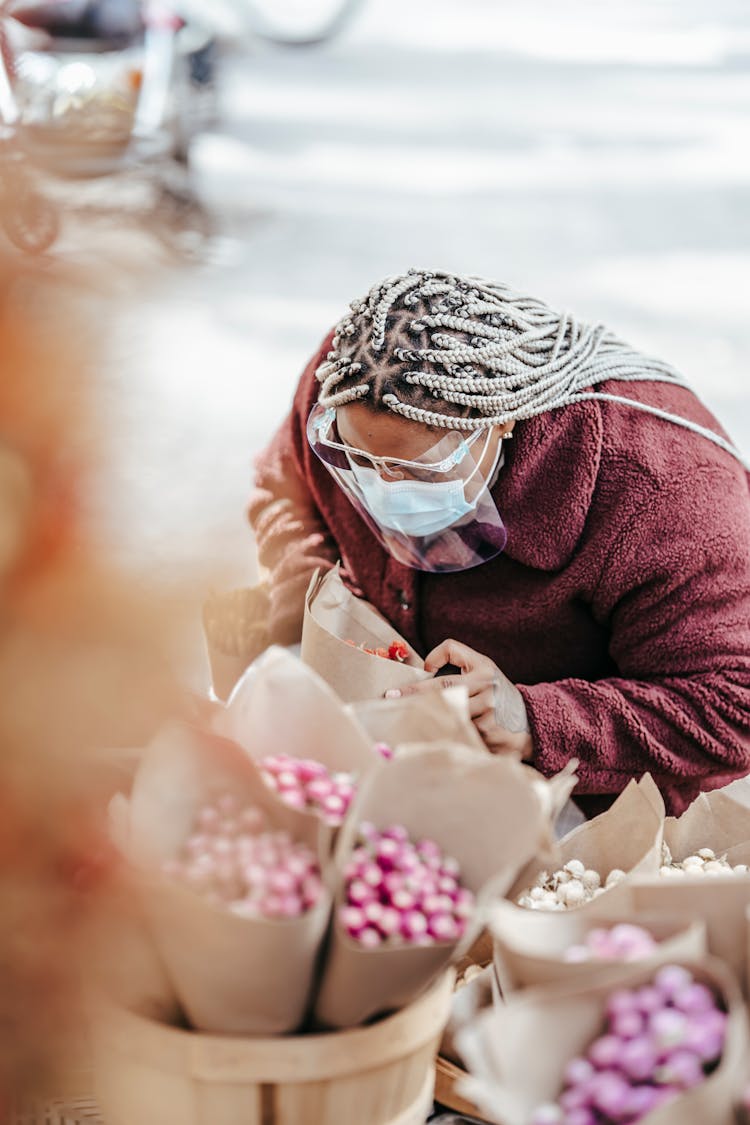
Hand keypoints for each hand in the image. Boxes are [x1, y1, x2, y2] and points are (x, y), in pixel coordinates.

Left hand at [385, 638, 533, 759]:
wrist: (532, 724)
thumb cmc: (498, 694)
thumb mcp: (484, 669)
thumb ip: (456, 659)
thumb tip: (425, 667)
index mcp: (484, 670)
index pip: (451, 657)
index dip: (431, 663)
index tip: (408, 678)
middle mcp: (487, 688)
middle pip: (442, 690)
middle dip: (413, 696)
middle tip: (389, 699)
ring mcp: (489, 714)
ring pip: (448, 715)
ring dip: (429, 721)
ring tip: (410, 726)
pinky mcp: (490, 737)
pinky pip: (458, 736)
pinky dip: (444, 738)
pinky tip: (434, 742)